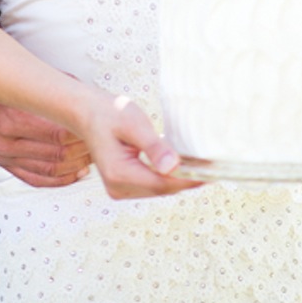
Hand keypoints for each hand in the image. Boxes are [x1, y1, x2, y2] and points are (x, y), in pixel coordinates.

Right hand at [0, 80, 91, 187]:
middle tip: (102, 142)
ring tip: (94, 155)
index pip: (60, 134)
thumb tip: (90, 98)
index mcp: (13, 118)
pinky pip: (37, 178)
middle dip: (85, 150)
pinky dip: (61, 179)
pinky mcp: (4, 163)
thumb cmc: (5, 80)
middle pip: (58, 153)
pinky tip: (77, 172)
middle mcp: (7, 141)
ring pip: (51, 168)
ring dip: (77, 164)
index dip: (84, 134)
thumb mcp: (30, 79)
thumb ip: (59, 88)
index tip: (100, 128)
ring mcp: (4, 156)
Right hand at [81, 93, 200, 200]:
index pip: (162, 184)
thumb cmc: (108, 113)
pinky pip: (151, 185)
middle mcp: (118, 187)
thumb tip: (172, 167)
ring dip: (178, 179)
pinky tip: (182, 166)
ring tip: (202, 166)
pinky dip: (167, 177)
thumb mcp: (133, 124)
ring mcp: (119, 188)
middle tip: (214, 168)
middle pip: (161, 189)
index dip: (187, 180)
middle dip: (187, 180)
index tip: (210, 173)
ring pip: (158, 189)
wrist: (87, 112)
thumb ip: (153, 147)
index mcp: (119, 174)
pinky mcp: (123, 184)